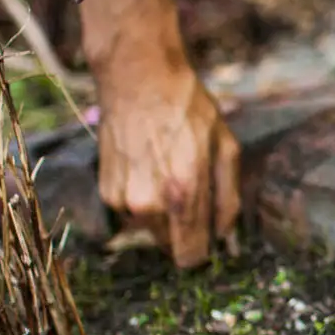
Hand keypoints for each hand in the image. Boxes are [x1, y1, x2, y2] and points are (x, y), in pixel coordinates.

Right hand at [96, 68, 240, 266]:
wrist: (138, 79)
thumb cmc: (189, 110)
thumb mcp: (226, 147)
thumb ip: (228, 197)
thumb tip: (224, 235)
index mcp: (184, 194)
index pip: (190, 256)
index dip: (202, 251)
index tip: (207, 239)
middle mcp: (149, 203)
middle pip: (170, 244)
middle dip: (183, 227)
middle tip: (189, 189)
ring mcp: (123, 199)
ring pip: (150, 227)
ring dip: (161, 211)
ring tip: (167, 170)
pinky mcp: (106, 191)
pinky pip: (131, 210)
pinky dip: (142, 197)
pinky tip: (148, 166)